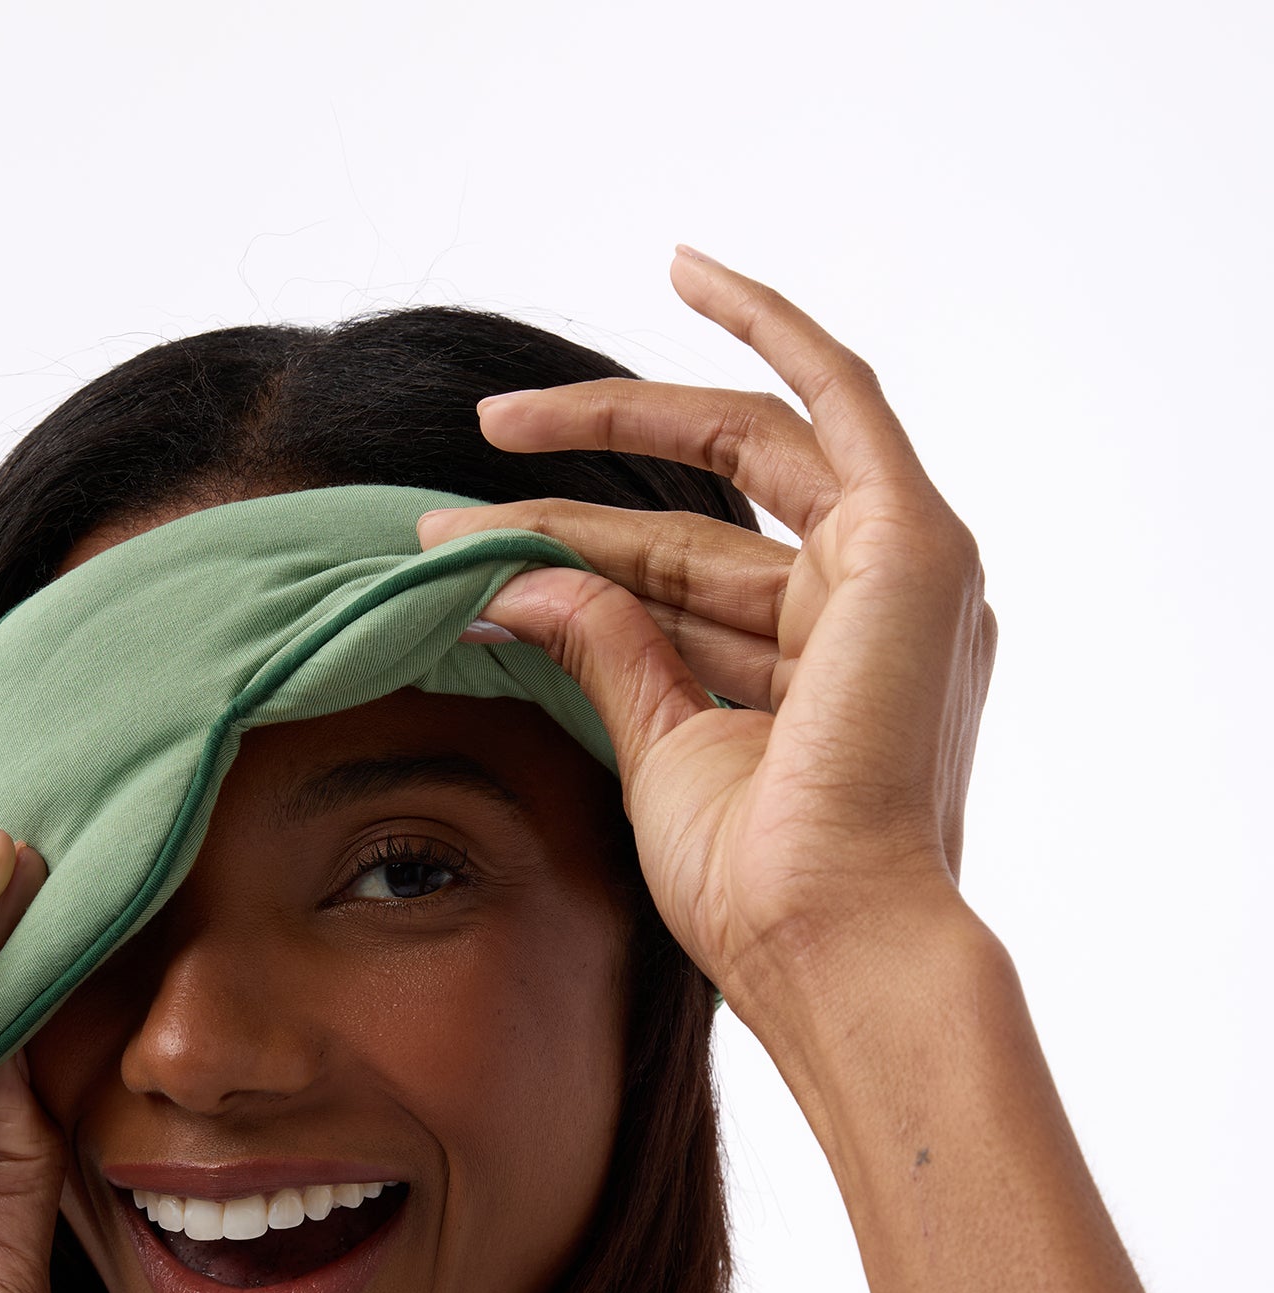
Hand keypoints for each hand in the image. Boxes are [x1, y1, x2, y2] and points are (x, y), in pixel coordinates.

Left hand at [418, 246, 997, 1025]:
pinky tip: (690, 273)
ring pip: (742, 455)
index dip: (569, 560)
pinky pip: (837, 397)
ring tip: (500, 420)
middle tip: (472, 458)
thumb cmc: (754, 885)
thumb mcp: (658, 745)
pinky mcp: (913, 543)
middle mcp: (871, 614)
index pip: (679, 584)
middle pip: (707, 512)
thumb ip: (604, 645)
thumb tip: (511, 581)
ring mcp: (902, 574)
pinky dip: (770, 328)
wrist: (826, 940)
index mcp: (823, 676)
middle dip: (584, 482)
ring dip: (621, 423)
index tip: (459, 552)